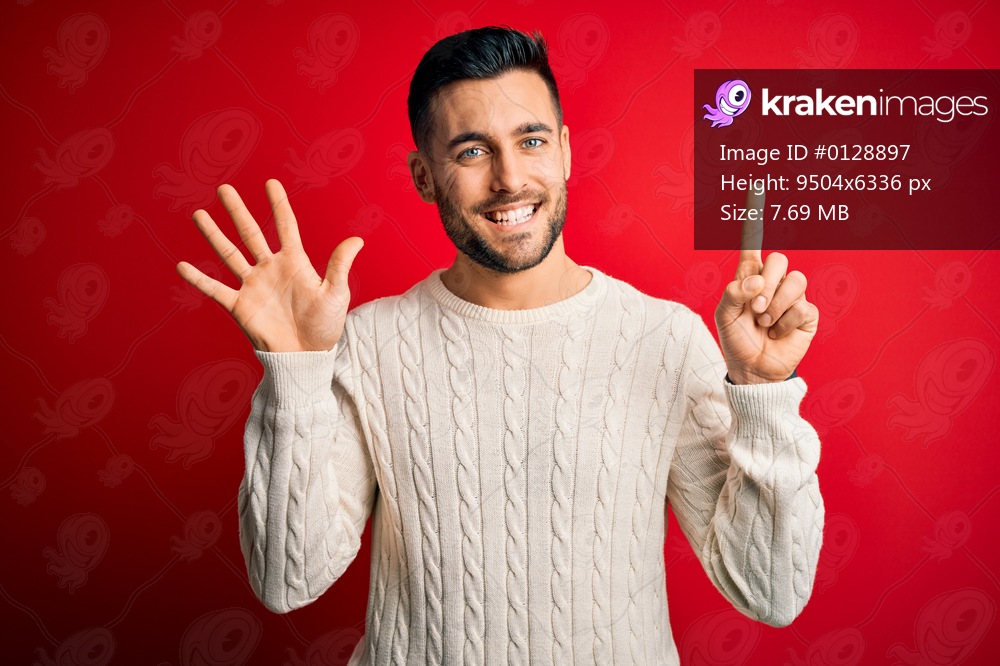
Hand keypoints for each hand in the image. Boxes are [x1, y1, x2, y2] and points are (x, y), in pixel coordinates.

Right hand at [176, 179, 362, 351]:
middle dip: (237, 211)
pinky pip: (215, 289)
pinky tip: (181, 265)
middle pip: (250, 233)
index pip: (285, 226)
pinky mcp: (240, 306)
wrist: (306, 356)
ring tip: (198, 214)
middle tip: (224, 188)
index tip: (271, 182)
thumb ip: (339, 265)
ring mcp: (253, 286)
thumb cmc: (324, 326)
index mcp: (294, 263)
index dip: (279, 205)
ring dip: (213, 235)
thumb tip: (357, 239)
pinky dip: (199, 279)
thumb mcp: (336, 293)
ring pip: (229, 254)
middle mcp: (270, 269)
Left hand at [714, 191, 818, 383]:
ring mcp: (792, 297)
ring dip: (774, 306)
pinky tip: (777, 332)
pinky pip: (802, 306)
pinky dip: (784, 323)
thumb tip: (757, 281)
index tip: (756, 189)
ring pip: (795, 280)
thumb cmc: (736, 340)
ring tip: (764, 322)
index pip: (754, 245)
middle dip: (765, 284)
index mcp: (750, 277)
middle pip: (779, 259)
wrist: (753, 370)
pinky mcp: (807, 314)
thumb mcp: (724, 315)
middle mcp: (772, 283)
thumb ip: (733, 293)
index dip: (755, 219)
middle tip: (754, 307)